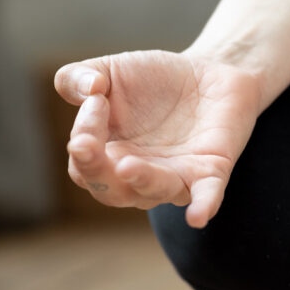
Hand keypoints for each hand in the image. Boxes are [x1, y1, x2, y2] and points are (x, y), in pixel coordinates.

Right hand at [54, 50, 261, 227]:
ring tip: (127, 167)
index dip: (82, 135)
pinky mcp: (211, 170)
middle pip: (111, 190)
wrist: (207, 75)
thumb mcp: (109, 72)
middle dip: (96, 171)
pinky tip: (197, 217)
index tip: (95, 97)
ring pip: (155, 192)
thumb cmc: (153, 80)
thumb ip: (77, 78)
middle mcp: (138, 176)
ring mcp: (176, 176)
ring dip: (141, 182)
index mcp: (108, 156)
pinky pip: (207, 194)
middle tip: (85, 144)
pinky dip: (203, 205)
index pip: (84, 162)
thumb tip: (86, 88)